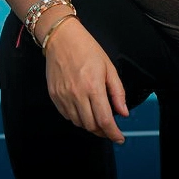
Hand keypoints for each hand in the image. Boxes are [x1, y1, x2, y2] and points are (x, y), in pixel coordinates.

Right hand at [43, 20, 128, 142]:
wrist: (62, 39)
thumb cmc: (88, 50)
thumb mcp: (109, 68)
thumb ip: (117, 92)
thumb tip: (123, 113)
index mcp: (93, 88)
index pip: (105, 120)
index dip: (113, 134)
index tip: (119, 138)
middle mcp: (77, 95)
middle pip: (91, 126)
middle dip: (103, 132)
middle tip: (110, 130)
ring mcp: (63, 97)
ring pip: (78, 123)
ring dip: (90, 126)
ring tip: (98, 120)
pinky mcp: (54, 96)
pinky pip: (67, 116)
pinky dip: (77, 118)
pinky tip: (84, 111)